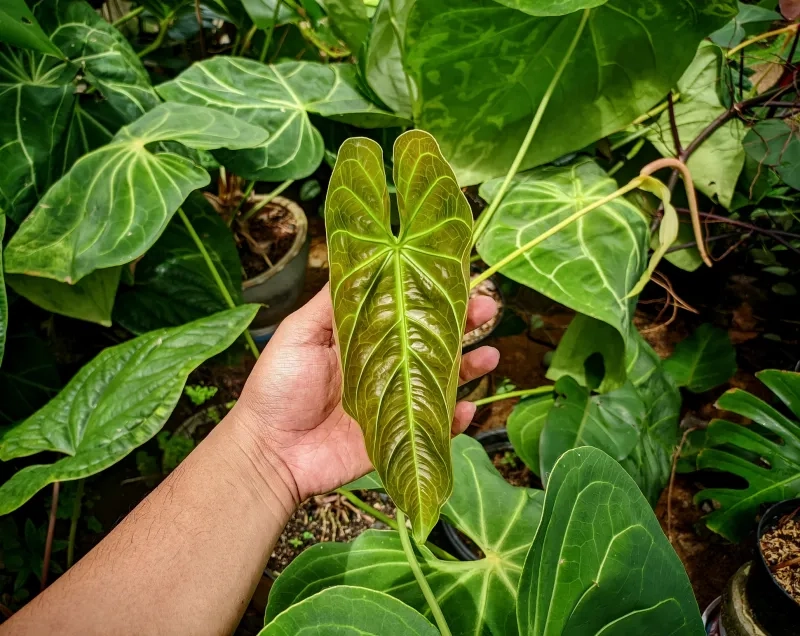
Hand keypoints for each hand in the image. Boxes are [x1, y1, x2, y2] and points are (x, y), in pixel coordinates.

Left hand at [233, 285, 499, 504]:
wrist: (269, 450)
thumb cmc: (278, 387)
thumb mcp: (299, 332)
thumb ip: (332, 302)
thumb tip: (360, 259)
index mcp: (364, 338)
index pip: (408, 309)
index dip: (434, 295)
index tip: (459, 277)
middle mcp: (385, 366)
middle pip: (433, 342)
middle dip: (465, 325)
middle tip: (489, 309)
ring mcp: (394, 401)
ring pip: (443, 382)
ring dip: (471, 368)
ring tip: (491, 355)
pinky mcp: (397, 436)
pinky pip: (436, 427)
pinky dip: (457, 419)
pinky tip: (469, 406)